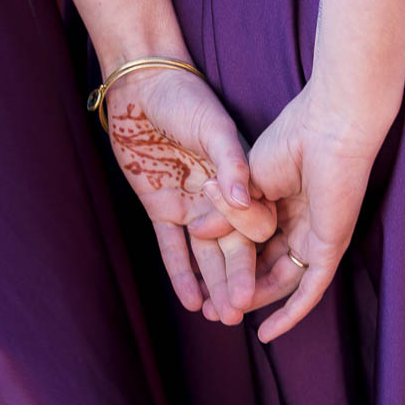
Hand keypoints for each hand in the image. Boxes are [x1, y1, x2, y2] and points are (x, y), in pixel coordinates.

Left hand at [105, 66, 275, 322]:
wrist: (143, 87)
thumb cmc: (185, 99)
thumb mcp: (213, 125)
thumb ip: (230, 160)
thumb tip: (243, 196)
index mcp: (240, 179)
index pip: (253, 224)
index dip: (256, 255)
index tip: (262, 284)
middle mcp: (218, 197)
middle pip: (231, 247)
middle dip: (236, 281)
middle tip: (240, 314)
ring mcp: (189, 205)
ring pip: (204, 254)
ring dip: (212, 284)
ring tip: (221, 317)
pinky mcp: (160, 208)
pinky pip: (171, 247)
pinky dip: (180, 272)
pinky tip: (191, 300)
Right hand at [216, 81, 385, 341]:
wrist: (327, 127)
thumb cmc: (292, 140)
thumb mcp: (246, 182)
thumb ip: (225, 211)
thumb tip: (193, 232)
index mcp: (282, 205)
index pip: (253, 245)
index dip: (227, 264)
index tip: (200, 282)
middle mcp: (301, 225)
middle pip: (268, 268)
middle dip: (239, 289)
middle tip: (210, 310)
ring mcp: (317, 238)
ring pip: (285, 282)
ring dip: (256, 302)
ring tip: (225, 317)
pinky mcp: (329, 247)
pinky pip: (311, 290)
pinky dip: (292, 313)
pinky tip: (268, 334)